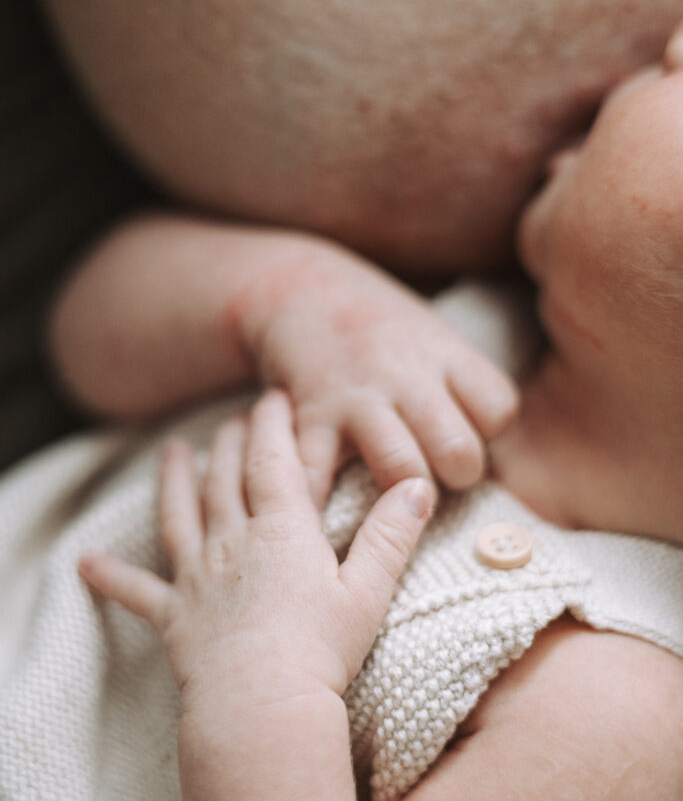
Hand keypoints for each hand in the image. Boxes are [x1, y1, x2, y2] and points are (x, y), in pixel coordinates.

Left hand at [79, 390, 433, 706]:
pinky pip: (137, 591)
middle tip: (231, 420)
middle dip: (229, 443)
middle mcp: (232, 542)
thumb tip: (418, 484)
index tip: (271, 397)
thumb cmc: (321, 651)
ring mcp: (198, 578)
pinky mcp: (174, 618)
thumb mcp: (368, 591)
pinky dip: (111, 576)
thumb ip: (391, 534)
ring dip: (174, 481)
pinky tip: (84, 563)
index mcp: (280, 531)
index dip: (272, 425)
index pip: (273, 461)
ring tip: (170, 452)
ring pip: (180, 515)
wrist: (262, 707)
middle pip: (225, 478)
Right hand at [235, 243, 518, 505]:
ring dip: (401, 498)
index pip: (499, 410)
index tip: (467, 430)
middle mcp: (408, 376)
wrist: (298, 286)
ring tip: (393, 500)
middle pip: (460, 451)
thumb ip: (462, 384)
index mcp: (445, 354)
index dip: (489, 432)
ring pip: (402, 469)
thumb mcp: (432, 334)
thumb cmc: (378, 325)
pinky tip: (323, 514)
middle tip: (437, 475)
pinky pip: (319, 475)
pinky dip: (319, 503)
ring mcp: (359, 398)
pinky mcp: (312, 417)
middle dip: (455, 476)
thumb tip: (491, 443)